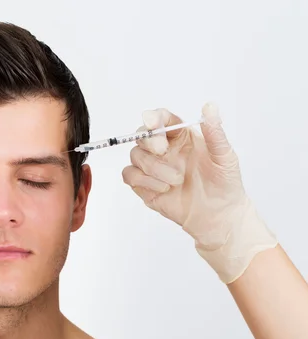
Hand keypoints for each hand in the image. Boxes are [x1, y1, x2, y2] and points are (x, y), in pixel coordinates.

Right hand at [122, 102, 277, 282]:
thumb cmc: (223, 184)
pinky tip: (163, 189)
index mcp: (181, 137)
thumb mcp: (225, 156)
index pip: (162, 119)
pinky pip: (130, 175)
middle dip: (149, 141)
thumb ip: (215, 132)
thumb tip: (210, 107)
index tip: (154, 123)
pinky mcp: (144, 185)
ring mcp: (152, 167)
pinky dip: (144, 181)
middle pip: (142, 135)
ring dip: (154, 168)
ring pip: (136, 156)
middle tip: (163, 151)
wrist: (217, 215)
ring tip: (176, 180)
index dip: (154, 118)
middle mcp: (164, 149)